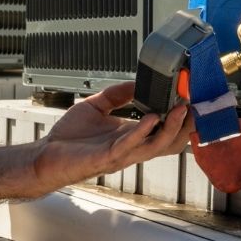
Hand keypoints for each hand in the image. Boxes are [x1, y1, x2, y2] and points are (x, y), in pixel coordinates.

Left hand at [33, 81, 192, 190]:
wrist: (46, 156)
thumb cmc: (69, 138)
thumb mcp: (96, 106)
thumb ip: (117, 94)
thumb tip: (136, 83)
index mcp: (132, 135)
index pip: (165, 129)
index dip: (180, 118)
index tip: (190, 99)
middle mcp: (132, 146)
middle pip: (170, 142)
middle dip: (185, 127)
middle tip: (194, 107)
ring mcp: (122, 153)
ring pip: (157, 145)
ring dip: (172, 128)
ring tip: (180, 110)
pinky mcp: (108, 157)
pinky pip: (131, 145)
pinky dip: (143, 130)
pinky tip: (151, 117)